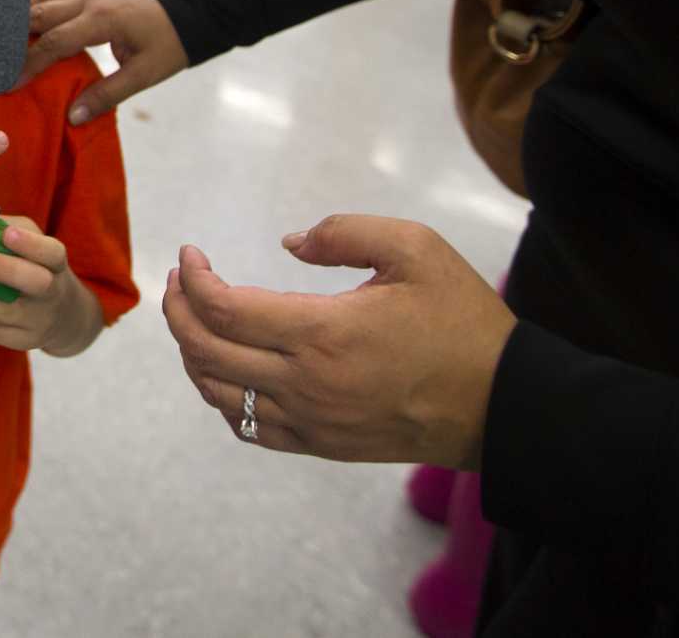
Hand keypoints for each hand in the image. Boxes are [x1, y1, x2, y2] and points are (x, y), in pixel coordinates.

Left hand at [0, 216, 97, 354]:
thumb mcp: (34, 244)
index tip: (7, 234)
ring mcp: (36, 320)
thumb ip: (9, 229)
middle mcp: (51, 293)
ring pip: (7, 313)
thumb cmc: (37, 268)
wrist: (65, 317)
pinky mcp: (21, 339)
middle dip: (6, 271)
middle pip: (36, 283)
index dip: (31, 244)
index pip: (52, 253)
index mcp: (55, 264)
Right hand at [22, 0, 188, 124]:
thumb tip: (72, 117)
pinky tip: (15, 23)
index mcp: (101, 20)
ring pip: (40, 1)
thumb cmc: (169, 45)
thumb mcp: (143, 75)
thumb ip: (107, 94)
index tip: (9, 83)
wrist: (189, 13)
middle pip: (38, 15)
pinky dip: (31, 10)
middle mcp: (87, 0)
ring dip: (17, 19)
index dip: (29, 64)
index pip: (54, 41)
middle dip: (12, 38)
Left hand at [161, 216, 516, 469]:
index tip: (191, 255)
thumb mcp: (415, 249)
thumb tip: (289, 242)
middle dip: (177, 310)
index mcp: (323, 332)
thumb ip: (344, 232)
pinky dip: (222, 396)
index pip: (223, 309)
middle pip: (204, 351)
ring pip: (217, 393)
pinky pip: (248, 428)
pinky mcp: (321, 445)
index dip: (192, 279)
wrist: (501, 405)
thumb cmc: (461, 322)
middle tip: (179, 282)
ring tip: (197, 319)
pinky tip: (228, 368)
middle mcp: (306, 383)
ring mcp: (310, 421)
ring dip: (192, 353)